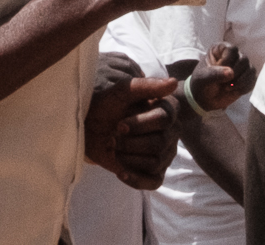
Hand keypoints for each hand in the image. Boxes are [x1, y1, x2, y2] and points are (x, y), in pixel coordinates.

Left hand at [83, 60, 181, 185]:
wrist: (92, 127)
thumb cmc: (108, 106)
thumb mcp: (122, 91)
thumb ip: (146, 86)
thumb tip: (173, 83)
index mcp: (168, 110)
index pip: (164, 119)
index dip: (140, 124)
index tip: (119, 126)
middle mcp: (171, 132)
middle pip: (159, 143)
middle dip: (130, 143)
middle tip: (113, 139)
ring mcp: (165, 154)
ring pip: (155, 162)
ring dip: (128, 158)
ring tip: (114, 150)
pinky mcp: (155, 173)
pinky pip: (154, 182)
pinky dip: (136, 179)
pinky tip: (120, 172)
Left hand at [184, 42, 249, 115]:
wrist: (204, 98)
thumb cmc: (201, 83)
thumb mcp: (203, 78)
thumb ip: (214, 74)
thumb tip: (231, 73)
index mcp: (221, 50)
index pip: (232, 49)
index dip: (227, 61)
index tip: (218, 72)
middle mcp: (233, 56)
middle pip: (244, 59)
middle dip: (235, 74)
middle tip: (223, 84)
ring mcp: (240, 67)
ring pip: (250, 69)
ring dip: (241, 82)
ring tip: (228, 88)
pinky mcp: (245, 78)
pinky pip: (252, 80)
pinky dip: (244, 87)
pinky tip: (234, 91)